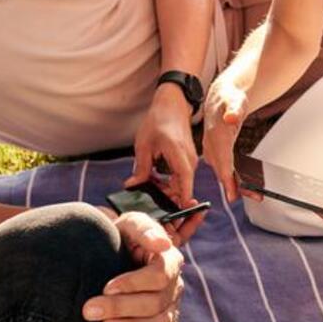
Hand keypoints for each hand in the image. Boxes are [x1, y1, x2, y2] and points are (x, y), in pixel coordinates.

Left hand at [82, 212, 184, 321]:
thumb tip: (162, 243)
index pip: (160, 274)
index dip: (134, 283)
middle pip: (156, 301)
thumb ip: (144, 229)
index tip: (107, 287)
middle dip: (122, 307)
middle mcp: (174, 283)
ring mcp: (171, 304)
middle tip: (90, 310)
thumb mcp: (129, 224)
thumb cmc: (122, 237)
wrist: (113, 253)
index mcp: (168, 258)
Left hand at [129, 85, 197, 206]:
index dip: (178, 204)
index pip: (185, 187)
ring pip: (179, 185)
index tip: (168, 216)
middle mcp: (189, 162)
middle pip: (181, 190)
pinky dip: (167, 182)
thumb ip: (141, 168)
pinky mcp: (186, 161)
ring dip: (165, 190)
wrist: (172, 105)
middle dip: (166, 199)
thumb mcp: (144, 145)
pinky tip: (152, 180)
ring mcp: (189, 162)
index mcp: (180, 158)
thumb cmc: (158, 121)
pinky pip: (178, 178)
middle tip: (146, 204)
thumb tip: (133, 186)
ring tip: (146, 190)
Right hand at [200, 78, 248, 201]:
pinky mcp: (216, 151)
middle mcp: (211, 144)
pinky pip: (223, 167)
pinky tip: (240, 184)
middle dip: (233, 186)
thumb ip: (234, 109)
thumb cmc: (229, 98)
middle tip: (251, 197)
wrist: (220, 96)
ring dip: (234, 184)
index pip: (222, 160)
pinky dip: (231, 177)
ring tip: (252, 194)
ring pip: (222, 170)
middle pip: (222, 170)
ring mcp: (212, 149)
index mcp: (216, 135)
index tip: (232, 193)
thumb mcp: (235, 100)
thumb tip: (231, 118)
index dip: (227, 178)